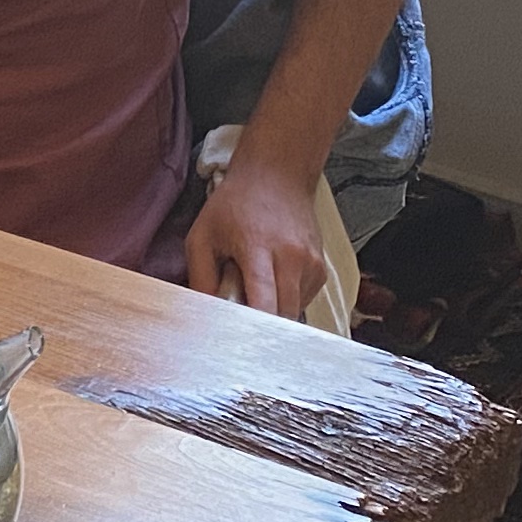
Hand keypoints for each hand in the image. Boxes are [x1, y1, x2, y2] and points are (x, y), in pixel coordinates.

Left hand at [184, 156, 333, 319]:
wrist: (277, 176)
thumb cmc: (235, 205)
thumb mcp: (203, 235)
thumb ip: (200, 277)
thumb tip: (203, 316)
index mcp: (258, 248)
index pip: (264, 302)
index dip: (254, 330)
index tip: (239, 345)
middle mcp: (291, 257)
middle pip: (281, 316)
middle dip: (260, 327)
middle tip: (239, 315)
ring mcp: (311, 264)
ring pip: (293, 313)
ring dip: (272, 312)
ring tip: (255, 287)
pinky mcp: (321, 270)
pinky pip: (302, 302)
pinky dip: (285, 301)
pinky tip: (272, 281)